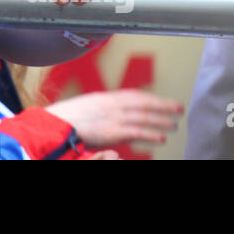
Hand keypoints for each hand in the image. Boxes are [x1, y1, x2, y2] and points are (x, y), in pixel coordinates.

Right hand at [47, 90, 183, 147]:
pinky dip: (150, 134)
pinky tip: (161, 138)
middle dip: (162, 105)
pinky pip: (137, 132)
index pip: (133, 95)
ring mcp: (112, 117)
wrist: (55, 124)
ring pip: (143, 117)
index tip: (162, 100)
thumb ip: (101, 110)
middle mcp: (111, 104)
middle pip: (143, 103)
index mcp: (104, 97)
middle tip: (178, 108)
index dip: (150, 97)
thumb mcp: (85, 108)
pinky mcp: (112, 131)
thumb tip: (113, 114)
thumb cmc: (66, 119)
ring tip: (174, 124)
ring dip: (161, 120)